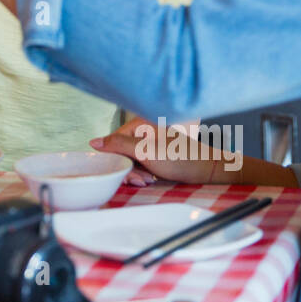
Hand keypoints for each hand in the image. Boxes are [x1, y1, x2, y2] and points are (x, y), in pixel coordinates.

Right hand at [92, 118, 219, 186]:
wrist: (206, 170)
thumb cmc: (181, 158)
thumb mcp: (146, 152)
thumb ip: (118, 145)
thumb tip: (94, 143)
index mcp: (140, 123)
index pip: (113, 141)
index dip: (115, 158)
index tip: (124, 171)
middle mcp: (143, 130)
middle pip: (121, 152)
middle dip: (128, 168)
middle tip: (142, 178)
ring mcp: (149, 142)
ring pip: (129, 160)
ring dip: (136, 173)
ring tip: (150, 178)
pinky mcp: (154, 154)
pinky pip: (139, 164)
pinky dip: (143, 173)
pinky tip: (152, 178)